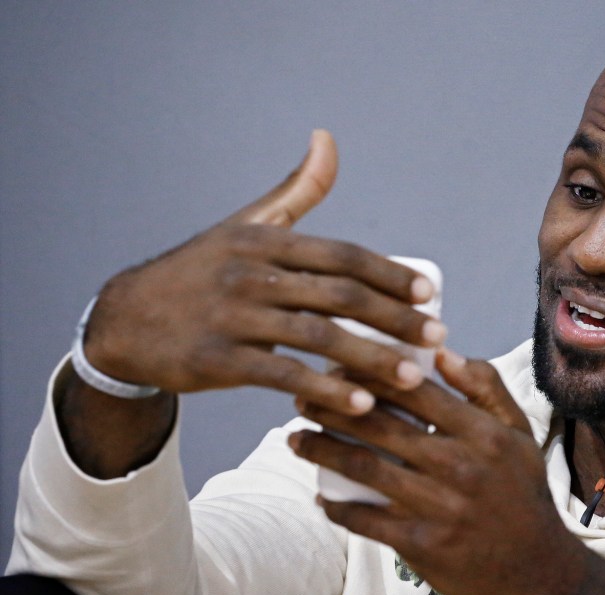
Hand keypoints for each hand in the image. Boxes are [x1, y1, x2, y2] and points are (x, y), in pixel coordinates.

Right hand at [85, 130, 444, 415]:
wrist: (125, 320)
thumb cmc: (201, 272)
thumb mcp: (245, 225)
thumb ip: (295, 191)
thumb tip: (328, 139)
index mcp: (265, 240)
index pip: (342, 254)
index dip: (389, 274)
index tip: (429, 293)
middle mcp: (251, 273)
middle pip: (340, 295)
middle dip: (396, 318)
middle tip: (438, 338)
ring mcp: (233, 317)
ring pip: (319, 336)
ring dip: (373, 358)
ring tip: (415, 378)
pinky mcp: (218, 360)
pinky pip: (282, 375)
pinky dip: (325, 389)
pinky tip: (362, 405)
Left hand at [288, 348, 604, 594]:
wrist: (535, 568)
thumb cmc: (521, 490)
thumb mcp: (518, 432)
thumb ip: (484, 387)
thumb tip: (441, 350)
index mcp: (482, 433)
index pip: (415, 390)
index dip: (371, 373)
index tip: (339, 366)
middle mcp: (459, 466)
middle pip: (380, 425)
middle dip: (332, 407)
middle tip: (303, 397)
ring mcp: (438, 507)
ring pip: (364, 468)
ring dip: (322, 450)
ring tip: (296, 440)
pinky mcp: (421, 544)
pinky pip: (365, 519)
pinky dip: (336, 507)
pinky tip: (320, 495)